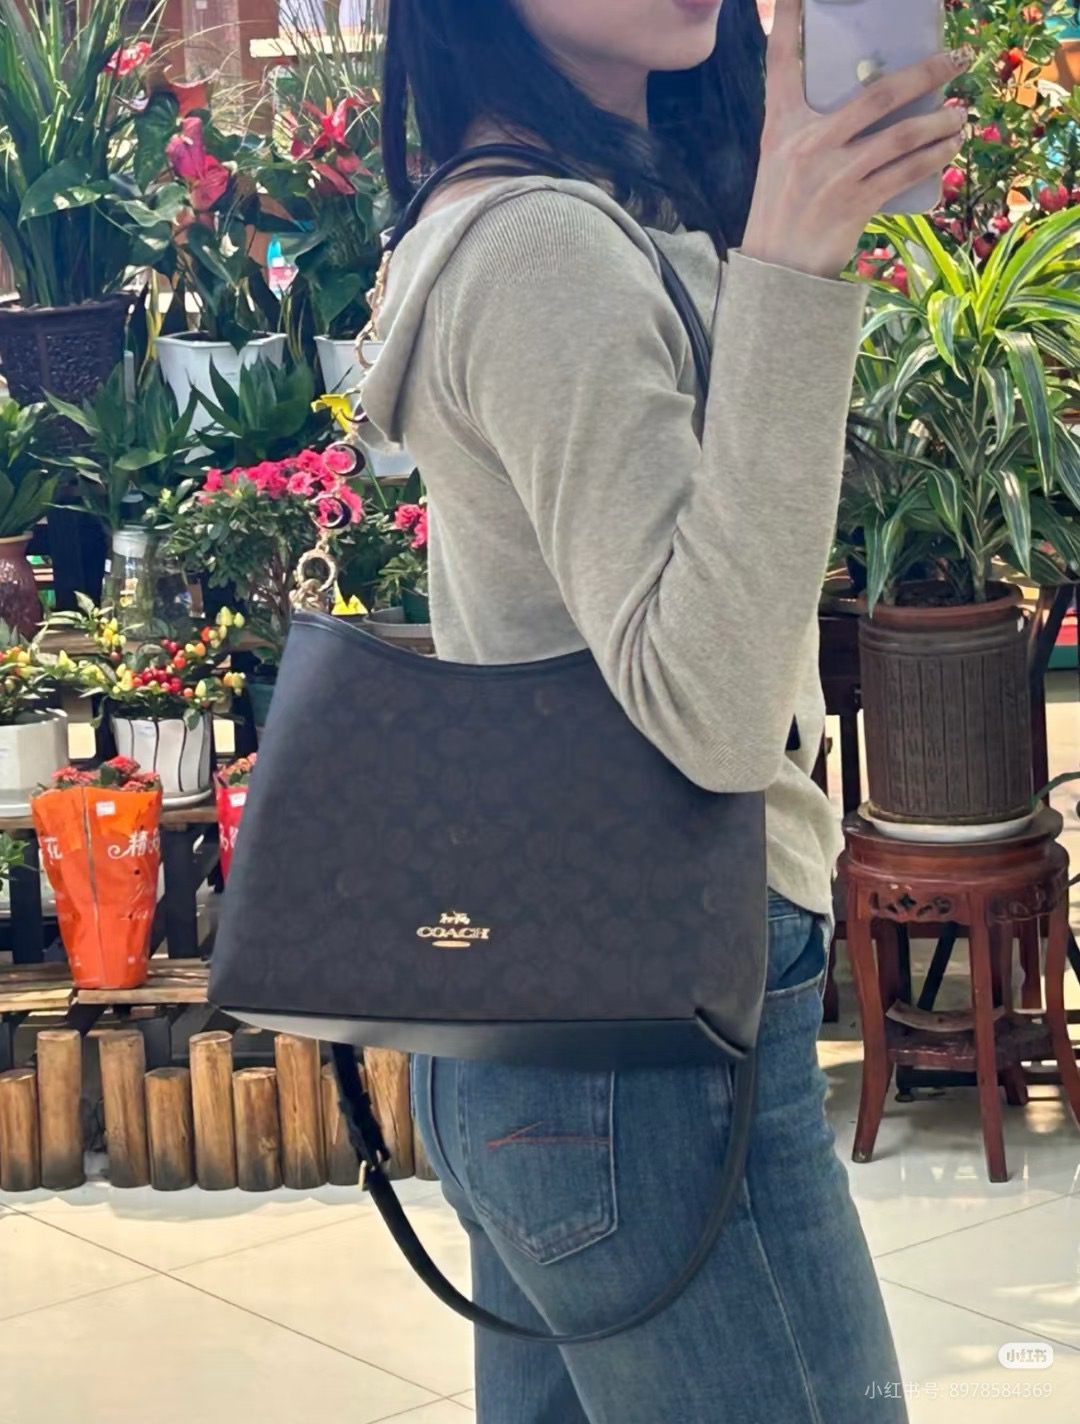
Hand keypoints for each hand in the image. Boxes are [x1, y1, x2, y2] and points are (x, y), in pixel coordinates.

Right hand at [741, 0, 970, 278]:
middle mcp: (807, 144)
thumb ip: (813, 129)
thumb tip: (868, 103)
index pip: (781, 62)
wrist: (775, 273)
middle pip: (878, 93)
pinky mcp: (853, 204)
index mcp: (780, 127)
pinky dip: (933, 159)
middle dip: (928, 72)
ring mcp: (833, 174)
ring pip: (902, 135)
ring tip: (960, 119)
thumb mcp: (782, 162)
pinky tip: (949, 151)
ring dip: (940, 125)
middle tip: (958, 58)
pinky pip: (906, 173)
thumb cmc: (781, 213)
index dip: (789, 20)